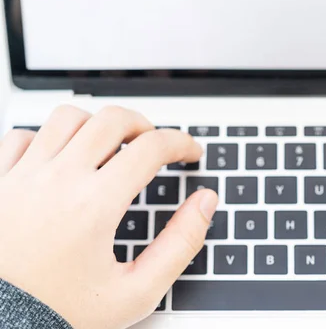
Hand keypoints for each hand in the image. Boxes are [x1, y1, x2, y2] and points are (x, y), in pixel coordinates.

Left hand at [0, 105, 217, 327]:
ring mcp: (21, 178)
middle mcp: (57, 181)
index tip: (189, 154)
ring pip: (67, 118)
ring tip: (110, 146)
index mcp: (94, 205)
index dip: (182, 143)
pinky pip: (21, 136)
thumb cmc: (59, 314)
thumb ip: (181, 244)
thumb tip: (205, 203)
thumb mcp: (136, 292)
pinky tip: (61, 159)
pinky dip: (47, 138)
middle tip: (155, 144)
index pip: (152, 147)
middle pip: (112, 120)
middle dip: (145, 126)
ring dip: (98, 125)